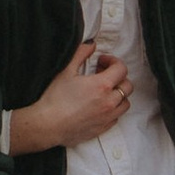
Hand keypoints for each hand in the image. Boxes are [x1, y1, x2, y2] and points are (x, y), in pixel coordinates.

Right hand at [9, 43, 132, 153]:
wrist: (47, 126)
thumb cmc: (55, 98)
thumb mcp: (66, 70)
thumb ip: (81, 53)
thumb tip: (91, 45)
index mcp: (102, 85)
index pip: (121, 69)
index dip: (113, 61)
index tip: (102, 62)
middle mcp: (109, 102)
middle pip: (127, 86)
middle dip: (118, 77)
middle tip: (103, 75)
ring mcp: (107, 117)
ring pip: (125, 103)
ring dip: (118, 94)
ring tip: (104, 92)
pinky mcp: (102, 129)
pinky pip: (116, 117)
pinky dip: (113, 109)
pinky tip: (99, 106)